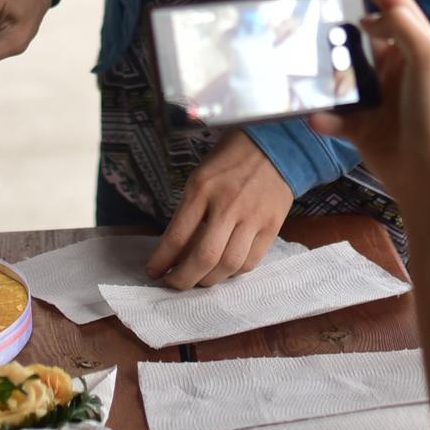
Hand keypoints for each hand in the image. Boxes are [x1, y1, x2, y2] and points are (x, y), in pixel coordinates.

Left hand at [147, 129, 292, 287]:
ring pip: (229, 264)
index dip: (162, 261)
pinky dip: (234, 272)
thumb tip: (176, 249)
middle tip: (174, 284)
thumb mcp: (201, 176)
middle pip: (203, 257)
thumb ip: (189, 210)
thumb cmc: (230, 158)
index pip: (177, 236)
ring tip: (198, 280)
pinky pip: (251, 260)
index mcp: (202, 189)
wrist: (275, 145)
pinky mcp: (272, 225)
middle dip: (183, 279)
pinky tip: (224, 270)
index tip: (154, 272)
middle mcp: (227, 205)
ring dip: (209, 280)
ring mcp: (252, 217)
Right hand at [307, 0, 429, 205]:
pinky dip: (322, 117)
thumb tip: (370, 16)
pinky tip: (316, 118)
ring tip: (301, 68)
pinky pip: (333, 116)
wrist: (429, 173)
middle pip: (358, 35)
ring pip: (339, 74)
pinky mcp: (361, 127)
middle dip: (334, 27)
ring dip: (321, 73)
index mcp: (414, 45)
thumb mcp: (428, 57)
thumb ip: (402, 26)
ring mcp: (376, 96)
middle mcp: (394, 66)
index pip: (392, 2)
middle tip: (309, 22)